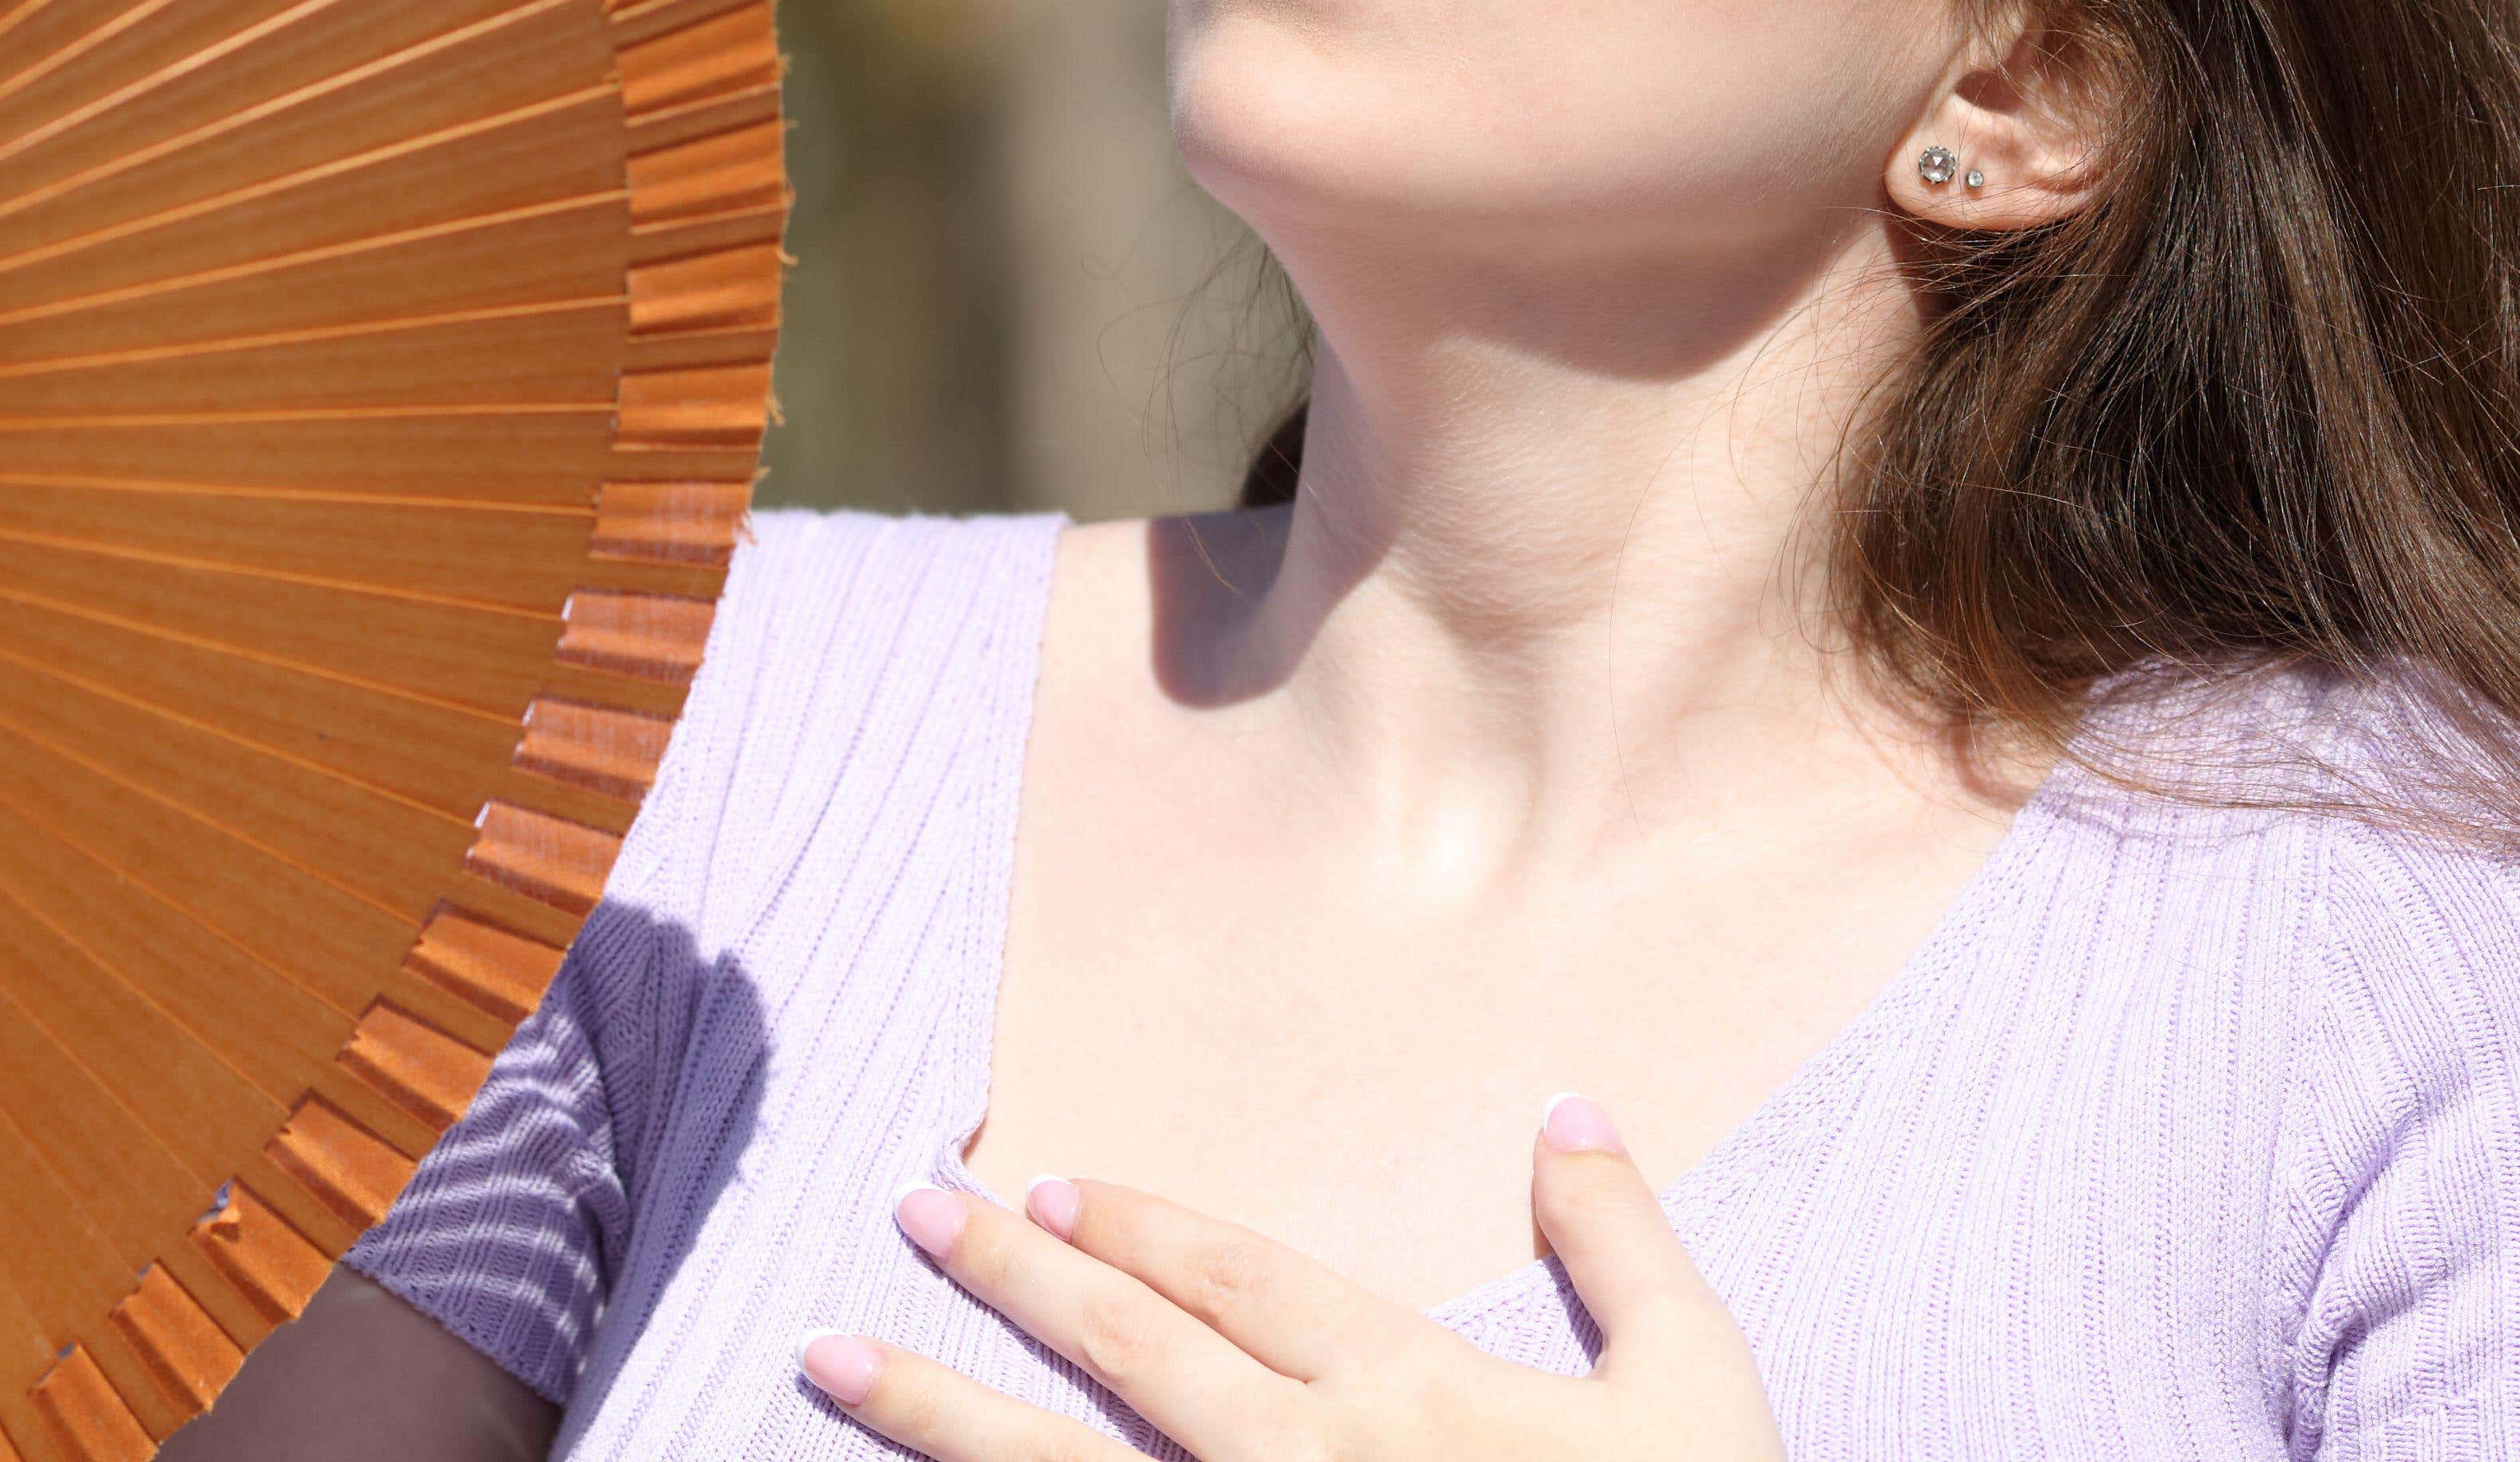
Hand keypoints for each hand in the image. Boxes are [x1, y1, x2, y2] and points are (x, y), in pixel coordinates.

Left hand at [807, 1097, 1783, 1460]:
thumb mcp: (1696, 1392)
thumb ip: (1625, 1247)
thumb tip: (1571, 1109)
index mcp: (1406, 1391)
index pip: (1239, 1283)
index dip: (1140, 1227)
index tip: (1046, 1182)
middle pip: (1128, 1352)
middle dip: (1012, 1275)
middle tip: (912, 1211)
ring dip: (933, 1411)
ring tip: (824, 1353)